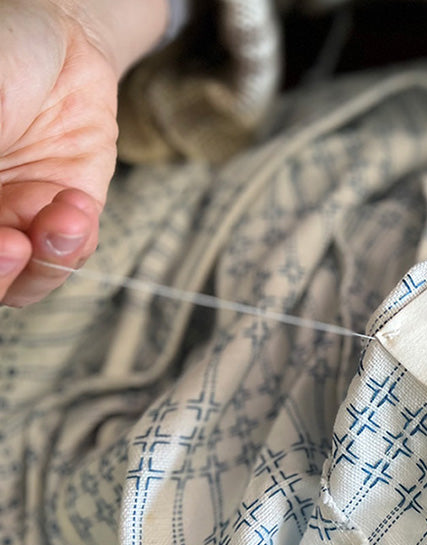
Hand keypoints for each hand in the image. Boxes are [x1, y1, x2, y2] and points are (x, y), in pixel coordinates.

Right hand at [0, 0, 167, 306]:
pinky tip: (74, 204)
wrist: (63, 37)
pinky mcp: (71, 218)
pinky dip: (75, 241)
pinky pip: (71, 254)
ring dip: (44, 264)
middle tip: (12, 245)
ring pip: (26, 280)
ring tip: (56, 222)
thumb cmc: (3, 55)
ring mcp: (20, 221)